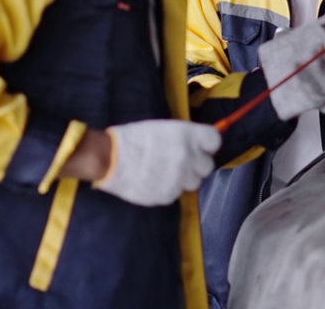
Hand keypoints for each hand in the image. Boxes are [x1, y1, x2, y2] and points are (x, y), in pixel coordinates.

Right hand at [93, 119, 221, 206]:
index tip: (201, 148)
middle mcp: (188, 157)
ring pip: (193, 183)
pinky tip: (154, 180)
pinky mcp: (168, 195)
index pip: (215, 141)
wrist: (110, 159)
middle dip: (196, 165)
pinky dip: (168, 189)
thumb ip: (183, 138)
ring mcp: (179, 178)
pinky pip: (176, 194)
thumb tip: (196, 145)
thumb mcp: (162, 128)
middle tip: (181, 162)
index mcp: (187, 135)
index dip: (207, 146)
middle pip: (207, 166)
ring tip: (165, 172)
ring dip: (183, 179)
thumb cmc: (132, 138)